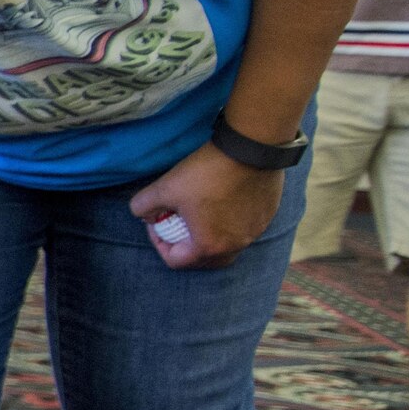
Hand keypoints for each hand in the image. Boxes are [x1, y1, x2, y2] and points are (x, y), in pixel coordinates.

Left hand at [130, 142, 284, 269]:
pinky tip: (220, 204)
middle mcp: (234, 245)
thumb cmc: (206, 172)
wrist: (250, 149)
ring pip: (226, 247)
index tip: (156, 222)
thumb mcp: (164, 188)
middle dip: (184, 246)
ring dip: (208, 237)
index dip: (158, 243)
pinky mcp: (266, 217)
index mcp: (208, 246)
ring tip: (197, 216)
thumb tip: (143, 215)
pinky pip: (243, 230)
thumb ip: (143, 206)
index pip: (175, 260)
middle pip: (203, 260)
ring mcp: (253, 232)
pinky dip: (228, 225)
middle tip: (175, 225)